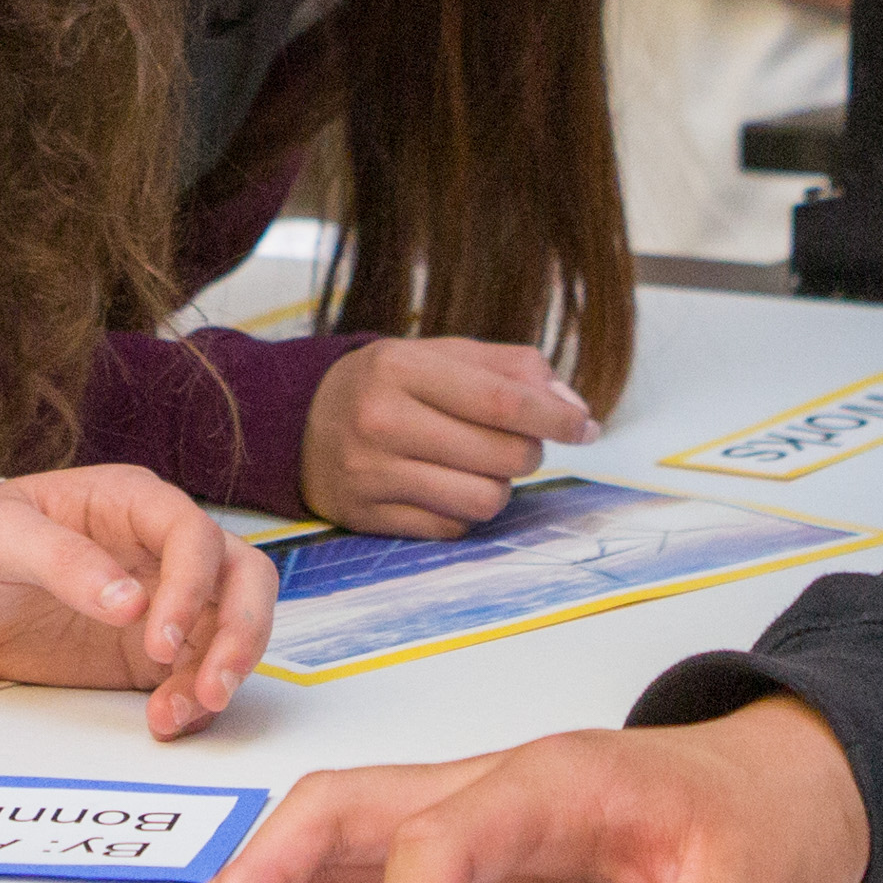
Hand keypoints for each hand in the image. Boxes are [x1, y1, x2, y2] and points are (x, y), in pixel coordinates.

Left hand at [0, 467, 276, 737]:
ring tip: (177, 715)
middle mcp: (162, 548)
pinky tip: (163, 722)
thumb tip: (130, 602)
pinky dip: (195, 702)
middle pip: (243, 579)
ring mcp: (165, 602)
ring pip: (232, 629)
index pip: (193, 534)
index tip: (156, 637)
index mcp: (132, 501)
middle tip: (211, 685)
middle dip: (240, 633)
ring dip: (221, 673)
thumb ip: (63, 561)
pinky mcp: (152, 654)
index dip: (190, 584)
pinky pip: (198, 674)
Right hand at [144, 696, 869, 882]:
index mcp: (557, 780)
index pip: (445, 838)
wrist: (784, 782)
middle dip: (264, 873)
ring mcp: (467, 813)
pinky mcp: (461, 854)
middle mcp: (492, 783)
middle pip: (348, 806)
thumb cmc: (764, 819)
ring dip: (253, 882)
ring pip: (332, 827)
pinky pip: (355, 865)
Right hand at [299, 340, 591, 535]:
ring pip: (483, 500)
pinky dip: (466, 511)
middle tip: (520, 442)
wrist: (295, 422)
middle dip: (530, 452)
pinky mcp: (366, 517)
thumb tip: (575, 407)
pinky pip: (451, 528)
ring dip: (501, 487)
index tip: (586, 427)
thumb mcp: (439, 354)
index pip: (503, 401)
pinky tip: (450, 486)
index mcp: (401, 367)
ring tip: (483, 467)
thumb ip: (511, 368)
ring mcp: (370, 473)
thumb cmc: (387, 383)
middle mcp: (381, 420)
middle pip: (502, 455)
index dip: (557, 417)